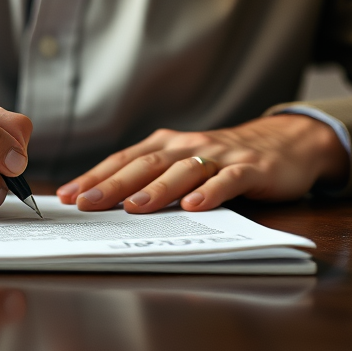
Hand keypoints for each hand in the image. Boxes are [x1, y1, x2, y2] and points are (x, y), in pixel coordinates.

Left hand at [56, 115, 348, 212]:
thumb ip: (154, 178)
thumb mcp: (185, 164)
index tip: (68, 195)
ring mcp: (220, 155)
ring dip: (157, 189)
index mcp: (167, 145)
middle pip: (146, 165)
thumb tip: (108, 202)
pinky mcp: (250, 168)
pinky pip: (227, 180)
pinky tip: (194, 206)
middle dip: (113, 184)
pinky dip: (210, 192)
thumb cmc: (224, 159)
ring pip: (183, 171)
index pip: (124, 160)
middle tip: (86, 203)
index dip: (95, 176)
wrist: (284, 143)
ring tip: (134, 207)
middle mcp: (188, 146)